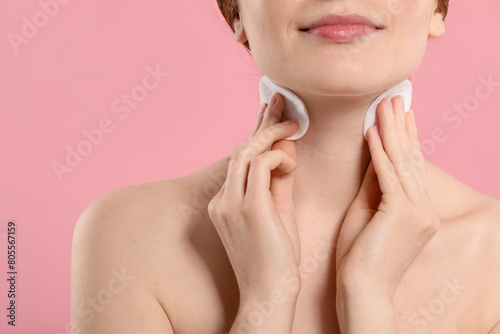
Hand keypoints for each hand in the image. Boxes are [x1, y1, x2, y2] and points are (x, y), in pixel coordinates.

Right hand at [208, 92, 301, 303]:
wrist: (269, 295)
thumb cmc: (276, 258)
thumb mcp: (277, 213)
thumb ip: (278, 181)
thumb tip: (286, 150)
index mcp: (226, 202)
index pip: (241, 159)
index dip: (255, 132)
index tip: (270, 112)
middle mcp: (222, 199)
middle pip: (241, 149)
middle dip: (262, 122)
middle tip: (280, 99)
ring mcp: (231, 203)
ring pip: (247, 152)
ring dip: (272, 133)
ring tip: (293, 123)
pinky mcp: (248, 208)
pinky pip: (261, 166)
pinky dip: (278, 157)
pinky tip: (292, 161)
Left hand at [336, 96, 439, 300]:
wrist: (362, 290)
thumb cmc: (359, 256)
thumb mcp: (367, 213)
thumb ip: (373, 185)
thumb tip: (373, 155)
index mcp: (418, 211)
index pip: (411, 166)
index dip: (406, 138)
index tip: (401, 115)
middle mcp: (424, 208)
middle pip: (410, 158)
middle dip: (400, 126)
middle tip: (394, 98)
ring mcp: (418, 212)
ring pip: (402, 162)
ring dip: (391, 130)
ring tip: (384, 105)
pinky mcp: (402, 214)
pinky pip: (388, 175)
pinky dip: (379, 152)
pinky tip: (373, 131)